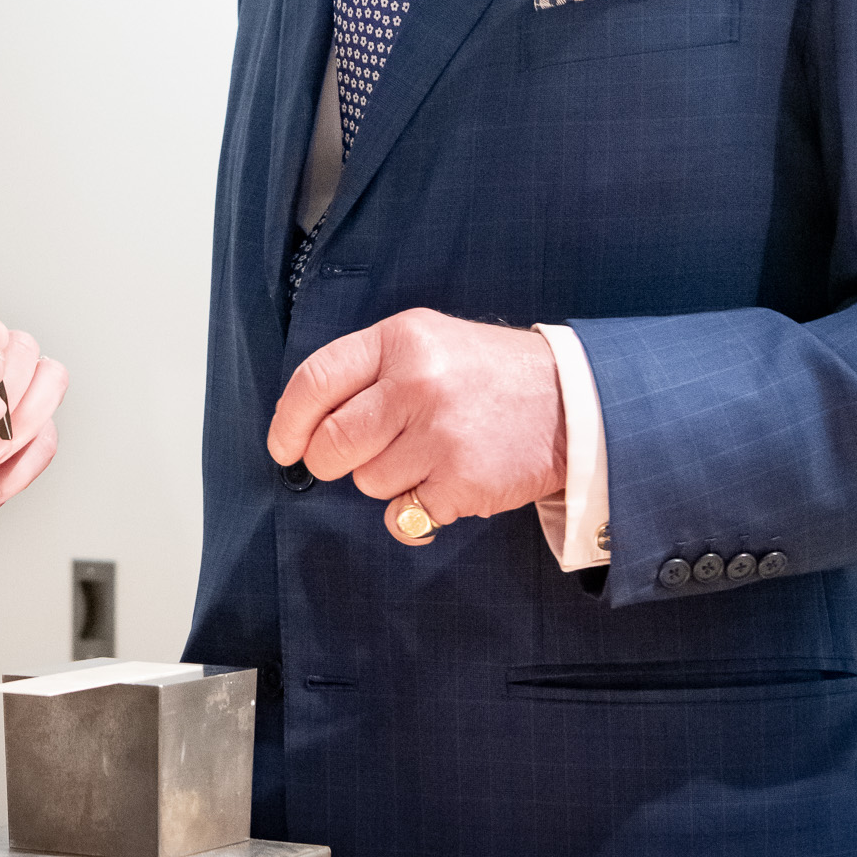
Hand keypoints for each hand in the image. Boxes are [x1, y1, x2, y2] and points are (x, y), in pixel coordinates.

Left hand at [267, 308, 564, 544]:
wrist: (573, 402)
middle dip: (329, 461)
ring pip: (368, 481)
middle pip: (330, 443)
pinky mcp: (462, 481)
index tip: (283, 446)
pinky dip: (416, 512)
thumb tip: (300, 422)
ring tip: (428, 455)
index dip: (288, 422)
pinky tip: (445, 484)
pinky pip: (404, 516)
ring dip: (388, 480)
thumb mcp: (426, 343)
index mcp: (399, 340)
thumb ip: (368, 371)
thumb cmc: (485, 375)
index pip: (314, 381)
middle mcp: (415, 383)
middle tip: (351, 459)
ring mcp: (440, 434)